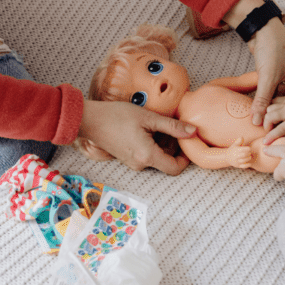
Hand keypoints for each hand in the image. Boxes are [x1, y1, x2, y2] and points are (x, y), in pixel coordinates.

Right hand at [76, 100, 196, 174]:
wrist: (90, 120)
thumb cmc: (117, 116)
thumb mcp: (149, 118)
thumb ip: (173, 126)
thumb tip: (193, 132)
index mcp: (147, 157)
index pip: (175, 168)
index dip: (185, 158)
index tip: (187, 142)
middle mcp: (140, 165)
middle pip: (166, 162)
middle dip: (173, 147)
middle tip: (172, 127)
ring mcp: (132, 163)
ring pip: (156, 158)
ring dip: (162, 144)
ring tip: (157, 125)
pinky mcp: (127, 158)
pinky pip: (146, 155)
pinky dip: (151, 144)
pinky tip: (146, 128)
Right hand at [226, 138, 254, 168]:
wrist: (227, 158)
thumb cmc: (233, 150)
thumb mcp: (235, 145)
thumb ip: (238, 141)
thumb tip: (242, 137)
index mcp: (237, 150)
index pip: (245, 149)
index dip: (248, 148)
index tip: (249, 148)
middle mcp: (236, 156)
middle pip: (246, 154)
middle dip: (249, 153)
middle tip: (249, 153)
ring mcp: (237, 161)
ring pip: (245, 160)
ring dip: (248, 158)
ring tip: (248, 156)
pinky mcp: (238, 166)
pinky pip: (244, 166)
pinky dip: (248, 164)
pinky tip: (249, 162)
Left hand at [246, 17, 284, 125]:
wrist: (262, 27)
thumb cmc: (273, 48)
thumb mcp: (268, 78)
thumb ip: (262, 101)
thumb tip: (257, 122)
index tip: (280, 131)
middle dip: (278, 112)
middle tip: (268, 128)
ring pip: (279, 95)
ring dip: (270, 104)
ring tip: (261, 119)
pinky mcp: (276, 71)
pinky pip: (272, 88)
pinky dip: (266, 95)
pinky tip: (257, 106)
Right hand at [262, 68, 284, 143]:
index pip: (281, 129)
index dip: (272, 136)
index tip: (265, 142)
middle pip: (269, 116)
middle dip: (265, 125)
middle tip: (269, 130)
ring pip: (269, 107)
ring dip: (267, 116)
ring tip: (271, 121)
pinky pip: (274, 101)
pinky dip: (270, 107)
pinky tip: (274, 112)